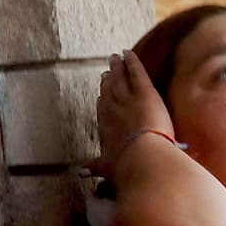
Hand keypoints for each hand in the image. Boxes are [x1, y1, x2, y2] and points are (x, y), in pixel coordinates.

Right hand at [84, 50, 173, 178]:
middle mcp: (113, 110)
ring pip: (120, 79)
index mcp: (105, 128)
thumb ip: (95, 167)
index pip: (102, 110)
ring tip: (114, 58)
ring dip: (117, 67)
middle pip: (109, 91)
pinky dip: (132, 62)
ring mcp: (127, 99)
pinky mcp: (144, 92)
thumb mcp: (107, 168)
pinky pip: (136, 73)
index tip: (101, 95)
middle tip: (106, 72)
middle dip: (107, 81)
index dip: (102, 101)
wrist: (142, 159)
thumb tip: (80, 172)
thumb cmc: (127, 168)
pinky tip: (128, 53)